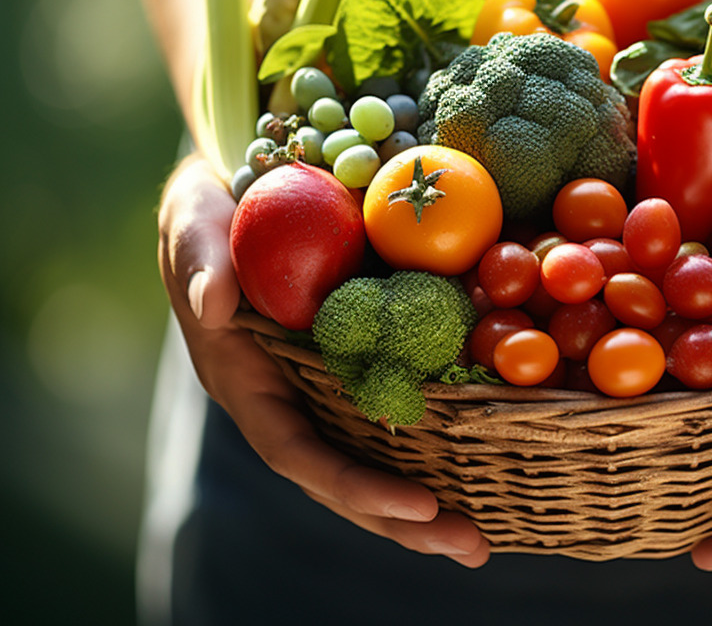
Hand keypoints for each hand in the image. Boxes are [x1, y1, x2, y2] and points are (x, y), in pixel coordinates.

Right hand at [157, 155, 490, 565]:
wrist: (241, 191)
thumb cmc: (210, 210)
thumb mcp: (193, 221)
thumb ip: (200, 259)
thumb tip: (214, 305)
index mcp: (249, 383)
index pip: (298, 452)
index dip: (353, 484)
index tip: (415, 504)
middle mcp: (292, 398)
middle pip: (346, 477)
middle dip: (403, 522)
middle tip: (470, 547)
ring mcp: (329, 386)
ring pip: (378, 457)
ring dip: (429, 500)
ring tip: (482, 539)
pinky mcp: (365, 360)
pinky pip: (401, 408)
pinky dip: (443, 440)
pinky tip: (491, 461)